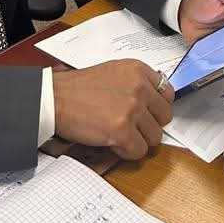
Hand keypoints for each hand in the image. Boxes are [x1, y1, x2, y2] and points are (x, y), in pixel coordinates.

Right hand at [52, 59, 173, 159]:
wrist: (55, 98)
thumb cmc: (79, 88)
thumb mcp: (113, 72)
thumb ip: (136, 82)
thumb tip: (156, 99)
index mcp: (138, 70)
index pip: (168, 93)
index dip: (157, 108)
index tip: (148, 114)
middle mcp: (139, 87)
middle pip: (164, 118)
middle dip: (149, 126)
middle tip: (131, 127)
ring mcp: (132, 109)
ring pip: (154, 137)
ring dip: (137, 140)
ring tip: (118, 134)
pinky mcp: (122, 131)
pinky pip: (139, 151)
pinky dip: (126, 152)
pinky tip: (112, 143)